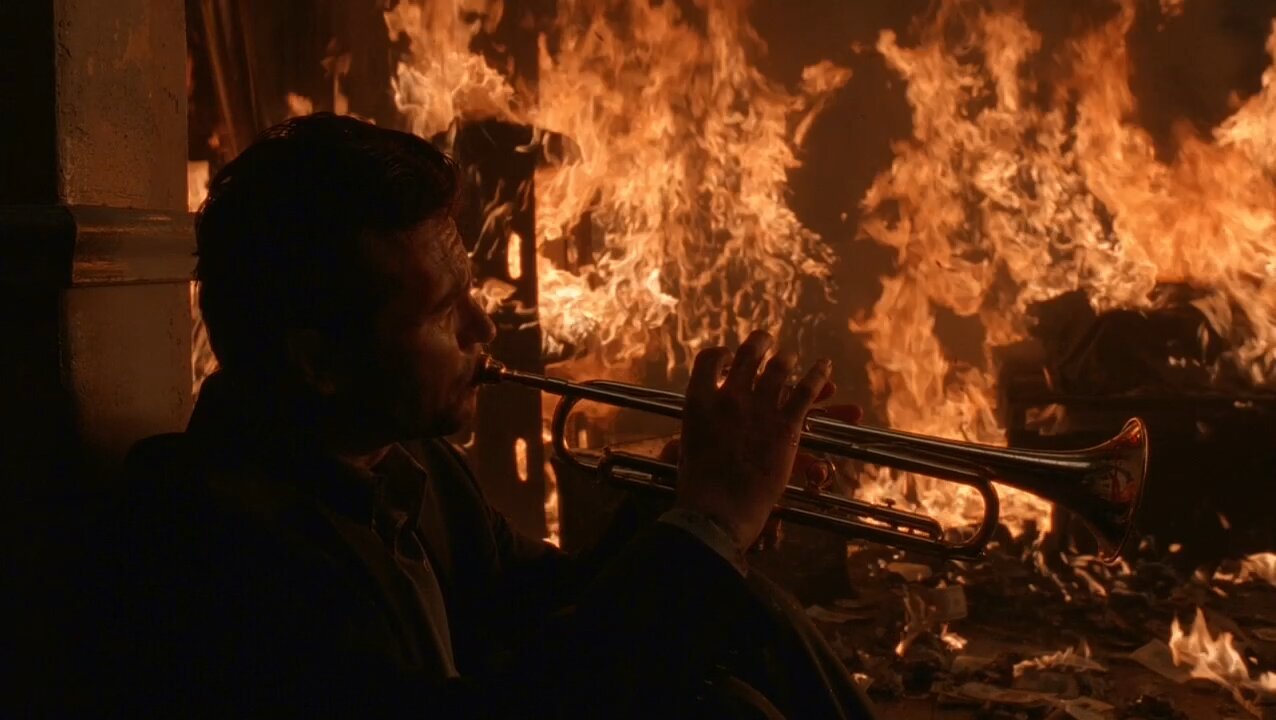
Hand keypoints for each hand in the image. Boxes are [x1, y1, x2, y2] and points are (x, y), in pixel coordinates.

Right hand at [674, 331, 833, 552]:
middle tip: (764, 342)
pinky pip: (807, 391)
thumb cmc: (698, 487)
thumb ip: (698, 426)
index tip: (728, 358)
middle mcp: (730, 396)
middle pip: (749, 355)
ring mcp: (760, 408)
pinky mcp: (786, 426)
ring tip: (787, 359)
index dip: (721, 355)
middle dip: (759, 343)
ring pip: (779, 368)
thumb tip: (699, 423)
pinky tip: (823, 367)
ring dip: (785, 360)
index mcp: (699, 401)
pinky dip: (818, 376)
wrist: (719, 511)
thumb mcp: (688, 447)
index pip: (710, 359)